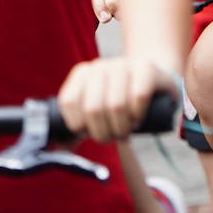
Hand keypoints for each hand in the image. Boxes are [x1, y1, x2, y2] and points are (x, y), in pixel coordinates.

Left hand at [57, 57, 178, 142]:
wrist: (151, 82)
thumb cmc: (118, 102)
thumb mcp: (95, 111)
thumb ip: (78, 128)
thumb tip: (61, 148)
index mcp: (82, 73)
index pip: (69, 101)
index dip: (78, 125)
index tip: (89, 133)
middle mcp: (101, 66)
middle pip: (93, 108)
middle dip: (103, 133)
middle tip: (112, 137)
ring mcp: (124, 64)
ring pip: (116, 105)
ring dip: (122, 127)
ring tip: (126, 130)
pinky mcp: (147, 68)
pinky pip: (139, 96)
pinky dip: (137, 114)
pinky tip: (138, 118)